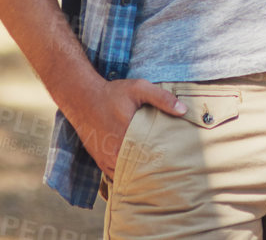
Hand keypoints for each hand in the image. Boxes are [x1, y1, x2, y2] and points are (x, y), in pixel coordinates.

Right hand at [65, 77, 186, 176]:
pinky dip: (127, 175)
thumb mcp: (139, 88)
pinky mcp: (100, 161)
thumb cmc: (112, 93)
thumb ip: (162, 98)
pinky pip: (116, 175)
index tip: (177, 161)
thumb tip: (183, 110)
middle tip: (171, 170)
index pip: (152, 158)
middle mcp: (116, 152)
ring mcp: (106, 159)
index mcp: (129, 136)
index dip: (165, 161)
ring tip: (157, 174)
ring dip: (140, 175)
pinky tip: (138, 172)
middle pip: (141, 170)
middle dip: (155, 171)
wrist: (82, 98)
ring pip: (128, 176)